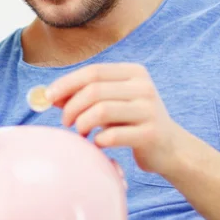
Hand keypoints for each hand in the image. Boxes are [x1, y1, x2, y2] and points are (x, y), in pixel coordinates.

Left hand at [48, 62, 186, 174]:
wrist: (170, 148)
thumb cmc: (132, 123)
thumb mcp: (111, 103)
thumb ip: (84, 96)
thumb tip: (50, 95)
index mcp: (134, 73)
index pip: (93, 71)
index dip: (67, 83)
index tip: (48, 97)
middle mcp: (144, 87)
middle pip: (94, 90)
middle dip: (71, 106)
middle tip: (65, 122)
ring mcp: (149, 110)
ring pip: (101, 111)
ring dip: (82, 123)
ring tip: (81, 132)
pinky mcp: (150, 134)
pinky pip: (112, 136)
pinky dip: (98, 140)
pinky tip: (98, 143)